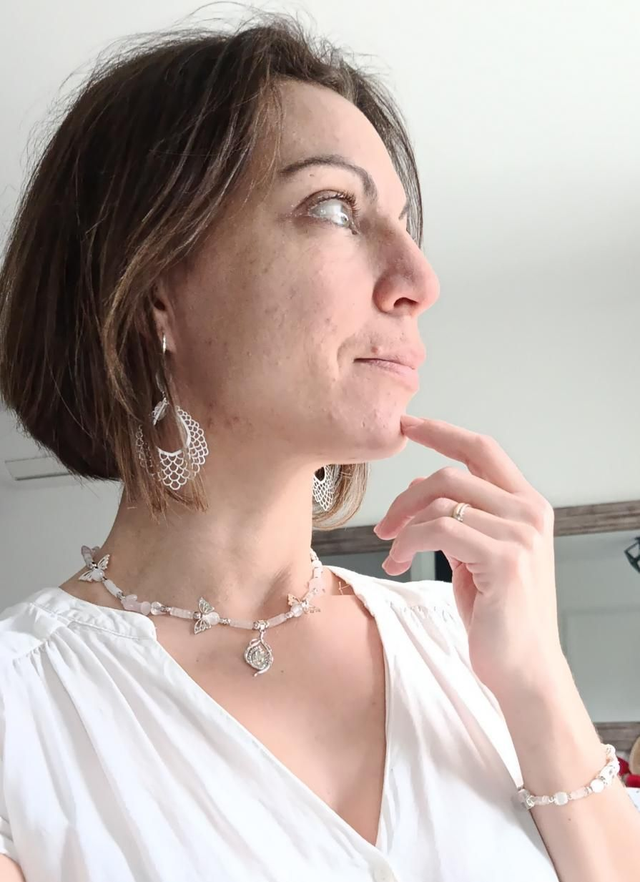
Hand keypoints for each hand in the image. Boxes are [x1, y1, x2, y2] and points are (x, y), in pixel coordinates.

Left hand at [373, 414, 564, 698]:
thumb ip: (460, 521)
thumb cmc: (500, 617)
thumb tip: (422, 491)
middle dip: (407, 495)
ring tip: (392, 551)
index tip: (406, 424)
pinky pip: (438, 530)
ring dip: (404, 525)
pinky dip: (408, 543)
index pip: (482, 449)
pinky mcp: (505, 559)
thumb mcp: (476, 558)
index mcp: (527, 505)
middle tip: (384, 524)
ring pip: (442, 501)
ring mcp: (520, 534)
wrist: (524, 670)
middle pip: (453, 472)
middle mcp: (529, 512)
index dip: (442, 432)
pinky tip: (399, 563)